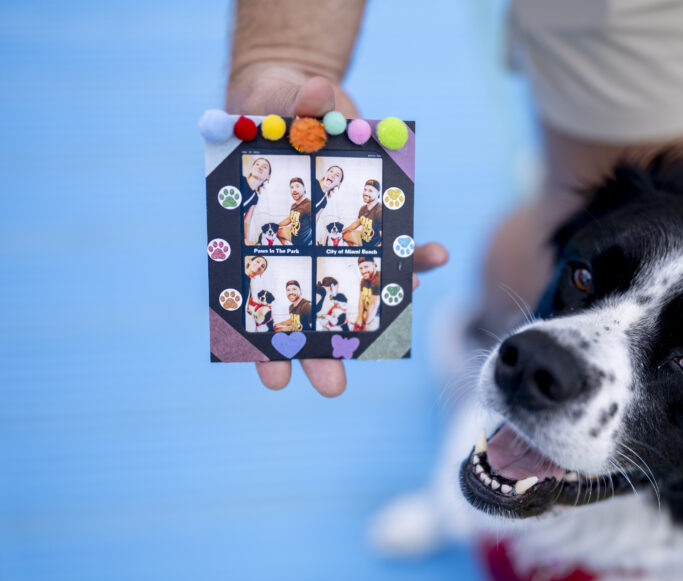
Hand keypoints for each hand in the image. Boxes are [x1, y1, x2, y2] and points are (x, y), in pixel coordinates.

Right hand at [226, 66, 448, 396]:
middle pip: (303, 306)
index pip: (249, 294)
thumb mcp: (270, 100)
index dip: (259, 337)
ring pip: (353, 285)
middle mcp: (295, 244)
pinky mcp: (368, 221)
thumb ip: (287, 104)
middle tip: (333, 387)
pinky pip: (391, 246)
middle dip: (320, 348)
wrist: (306, 100)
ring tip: (391, 332)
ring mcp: (334, 237)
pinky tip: (432, 259)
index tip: (273, 378)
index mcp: (254, 232)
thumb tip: (315, 91)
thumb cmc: (270, 107)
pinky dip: (412, 256)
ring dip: (374, 310)